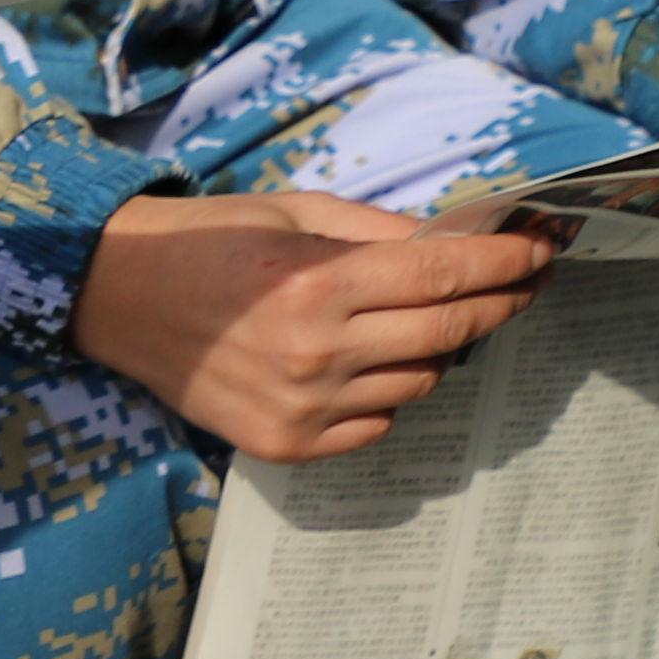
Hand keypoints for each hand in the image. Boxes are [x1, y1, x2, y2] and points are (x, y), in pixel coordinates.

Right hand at [74, 192, 554, 464]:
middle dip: (499, 302)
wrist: (116, 298)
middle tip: (526, 281)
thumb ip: (379, 233)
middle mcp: (316, 353)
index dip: (504, 262)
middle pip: (447, 332)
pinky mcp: (288, 447)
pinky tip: (366, 362)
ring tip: (419, 318)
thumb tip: (458, 246)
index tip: (543, 249)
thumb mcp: (294, 211)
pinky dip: (389, 394)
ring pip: (419, 384)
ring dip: (437, 348)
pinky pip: (378, 426)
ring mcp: (303, 410)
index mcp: (316, 283)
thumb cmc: (208, 241)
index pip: (442, 276)